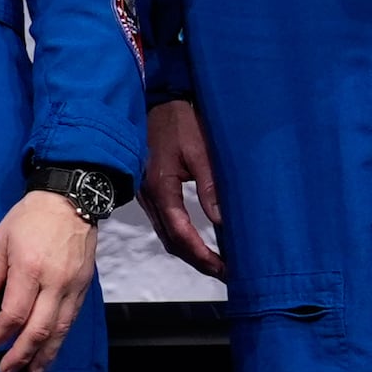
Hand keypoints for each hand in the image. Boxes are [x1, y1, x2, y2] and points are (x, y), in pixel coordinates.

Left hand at [0, 190, 96, 371]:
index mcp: (30, 268)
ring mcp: (73, 286)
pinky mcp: (85, 287)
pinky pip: (72, 320)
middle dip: (21, 354)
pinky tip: (50, 350)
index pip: (14, 313)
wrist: (71, 199)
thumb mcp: (0, 239)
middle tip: (6, 371)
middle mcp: (55, 282)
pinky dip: (60, 339)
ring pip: (60, 330)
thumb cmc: (30, 217)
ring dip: (45, 355)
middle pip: (39, 329)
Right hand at [143, 99, 225, 275]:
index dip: (203, 255)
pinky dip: (181, 237)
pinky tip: (198, 241)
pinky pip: (164, 222)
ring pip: (166, 235)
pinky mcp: (150, 189)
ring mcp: (146, 194)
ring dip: (190, 252)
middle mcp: (149, 196)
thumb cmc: (180, 120)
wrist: (159, 98)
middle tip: (224, 273)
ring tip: (215, 263)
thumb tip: (222, 221)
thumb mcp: (201, 151)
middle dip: (198, 261)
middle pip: (171, 241)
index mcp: (161, 187)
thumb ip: (210, 187)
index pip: (181, 233)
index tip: (224, 268)